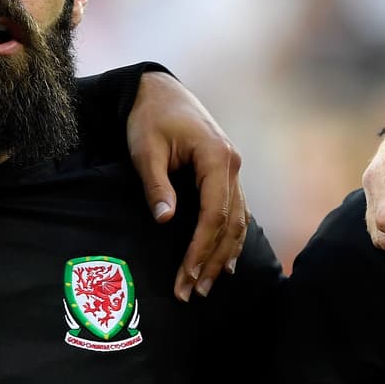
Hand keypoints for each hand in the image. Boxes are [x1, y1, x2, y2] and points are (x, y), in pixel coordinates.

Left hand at [127, 72, 247, 300]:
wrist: (159, 90)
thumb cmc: (149, 118)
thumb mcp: (146, 149)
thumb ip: (156, 184)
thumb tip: (165, 220)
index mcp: (216, 158)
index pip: (214, 214)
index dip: (200, 248)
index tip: (185, 275)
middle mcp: (233, 165)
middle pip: (230, 223)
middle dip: (212, 260)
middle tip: (193, 292)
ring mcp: (233, 169)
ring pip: (237, 220)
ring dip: (224, 254)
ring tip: (207, 285)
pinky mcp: (225, 173)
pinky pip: (235, 210)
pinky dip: (231, 237)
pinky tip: (226, 260)